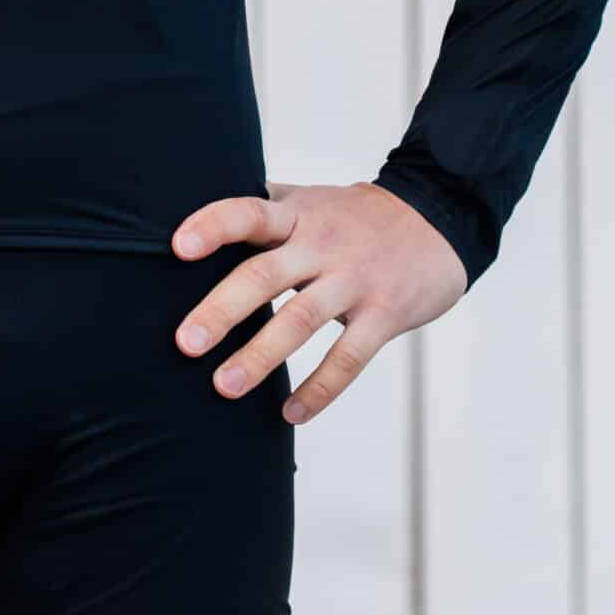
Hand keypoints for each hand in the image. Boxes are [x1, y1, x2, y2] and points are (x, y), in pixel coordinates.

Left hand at [169, 178, 469, 425]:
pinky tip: (290, 414)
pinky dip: (320, 389)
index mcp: (295, 215)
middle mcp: (321, 244)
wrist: (437, 217)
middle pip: (265, 275)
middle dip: (222, 310)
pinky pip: (349, 357)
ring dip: (260, 357)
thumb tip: (190, 219)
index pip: (248, 212)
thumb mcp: (307, 200)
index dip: (213, 226)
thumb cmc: (352, 216)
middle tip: (185, 343)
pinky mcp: (385, 313)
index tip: (177, 247)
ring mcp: (354, 279)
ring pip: (301, 320)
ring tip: (223, 387)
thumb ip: (260, 209)